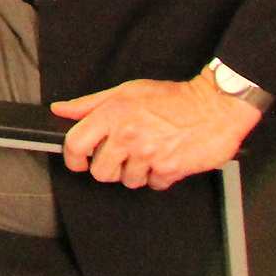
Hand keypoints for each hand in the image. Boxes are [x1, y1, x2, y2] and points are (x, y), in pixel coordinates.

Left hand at [52, 74, 261, 190]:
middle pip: (100, 172)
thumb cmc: (172, 98)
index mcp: (113, 114)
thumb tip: (62, 110)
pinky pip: (153, 184)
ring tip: (148, 152)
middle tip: (121, 155)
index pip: (75, 144)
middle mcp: (128, 136)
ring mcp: (148, 155)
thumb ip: (90, 104)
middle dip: (109, 167)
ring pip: (127, 181)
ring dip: (136, 171)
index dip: (72, 158)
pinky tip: (164, 158)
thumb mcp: (126, 91)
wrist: (214, 106)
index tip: (78, 161)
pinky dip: (158, 176)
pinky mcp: (169, 170)